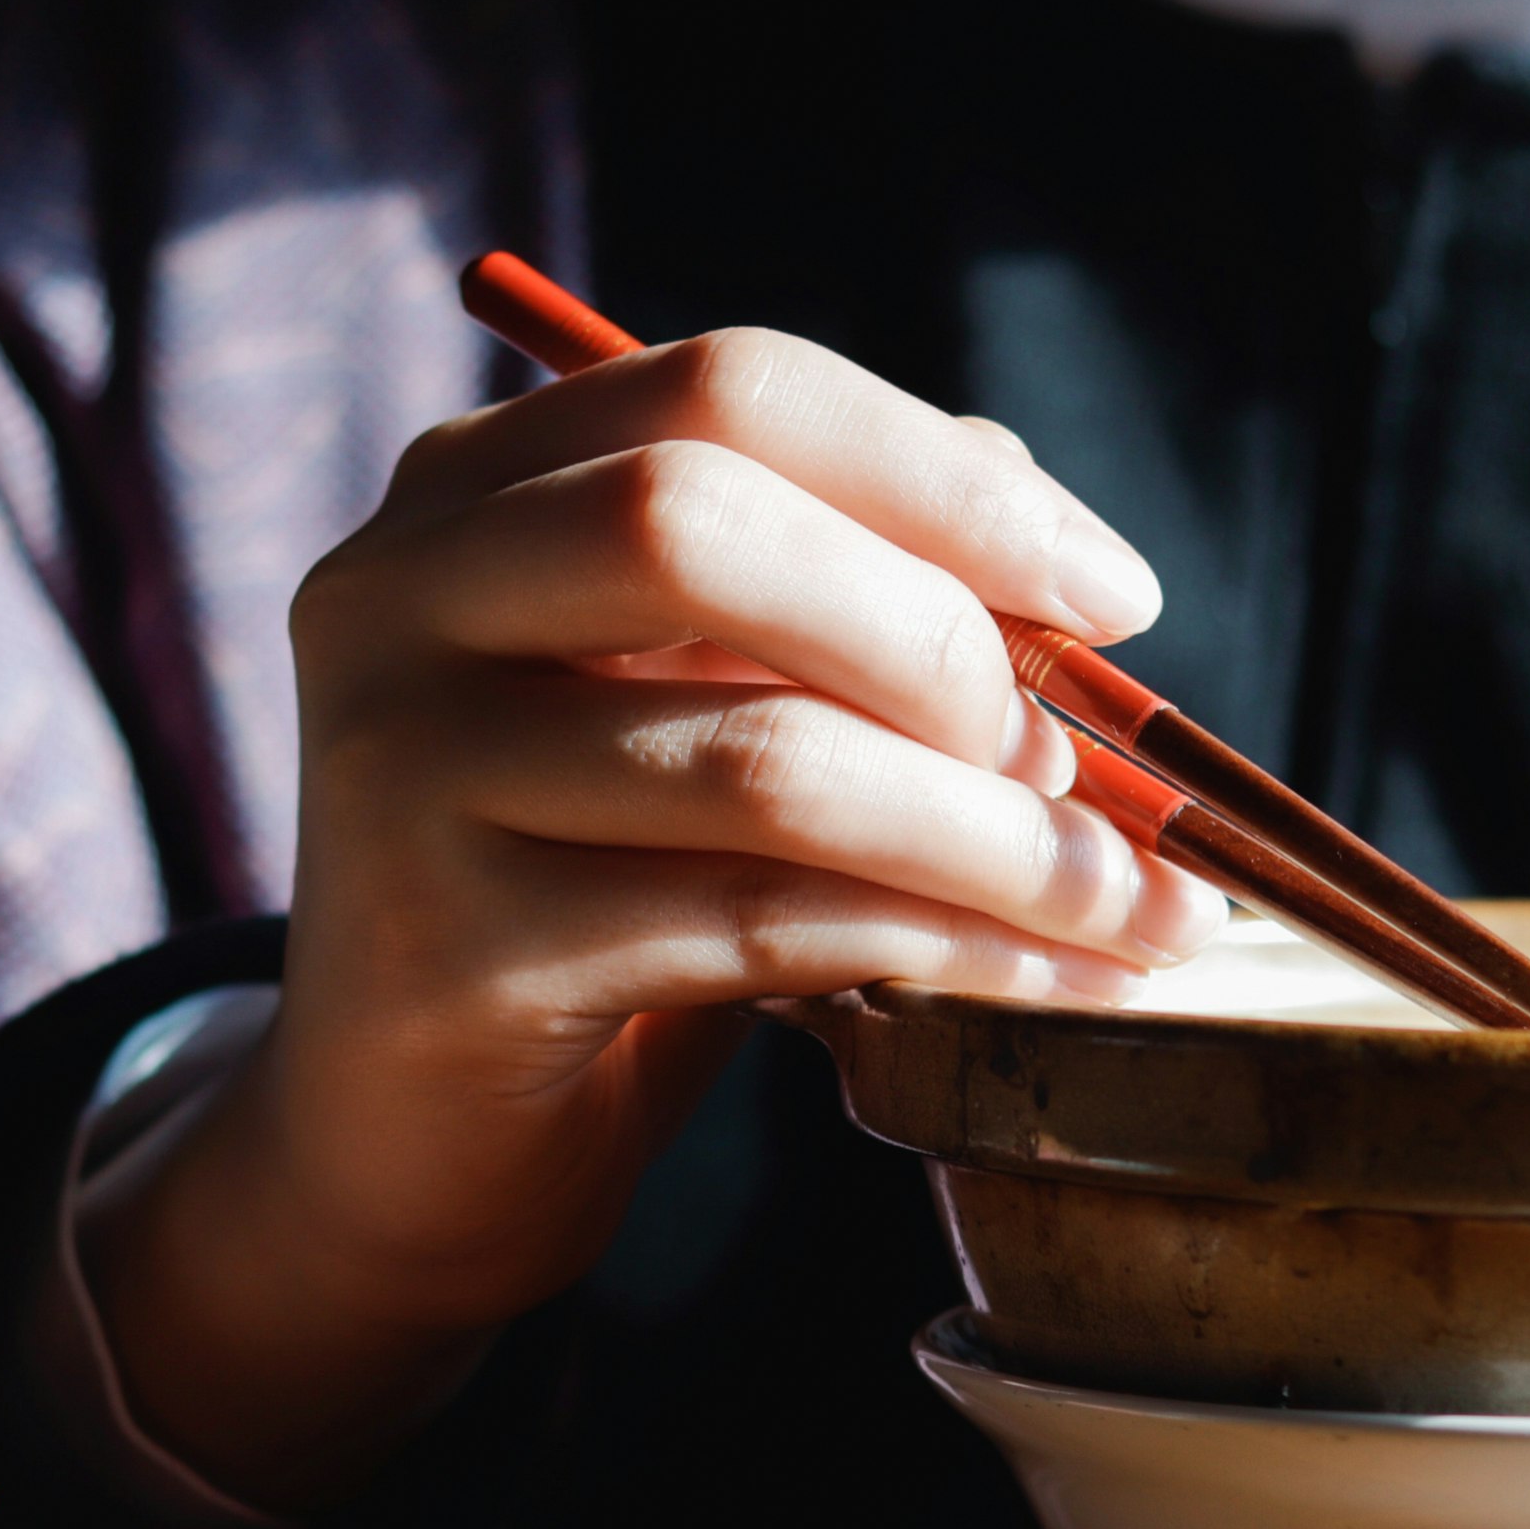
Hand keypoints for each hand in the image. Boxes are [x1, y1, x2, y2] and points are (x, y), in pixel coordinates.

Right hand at [81, 325, 1221, 1504]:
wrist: (408, 1137)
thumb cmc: (595, 894)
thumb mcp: (703, 705)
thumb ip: (836, 586)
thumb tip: (1051, 541)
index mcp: (467, 491)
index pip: (730, 391)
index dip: (946, 478)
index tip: (1115, 597)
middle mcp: (395, 596)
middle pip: (701, 527)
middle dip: (942, 640)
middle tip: (1081, 762)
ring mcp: (398, 772)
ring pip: (760, 758)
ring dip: (994, 835)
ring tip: (1134, 904)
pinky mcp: (447, 953)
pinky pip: (756, 923)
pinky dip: (948, 945)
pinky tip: (1058, 978)